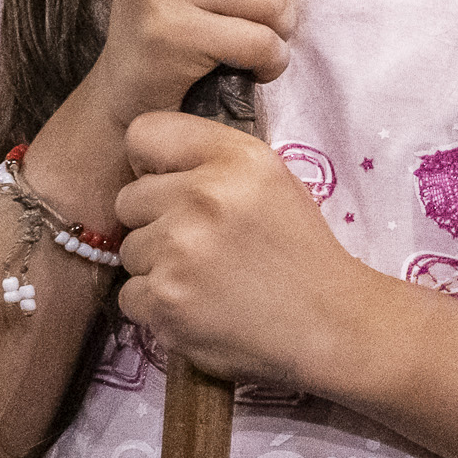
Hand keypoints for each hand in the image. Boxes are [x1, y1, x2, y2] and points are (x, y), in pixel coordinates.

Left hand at [114, 108, 370, 388]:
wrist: (330, 324)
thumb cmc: (299, 252)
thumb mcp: (272, 181)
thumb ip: (213, 161)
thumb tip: (147, 167)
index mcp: (236, 159)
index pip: (144, 134)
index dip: (150, 164)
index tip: (170, 186)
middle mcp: (204, 196)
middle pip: (128, 199)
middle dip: (155, 222)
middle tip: (200, 244)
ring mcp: (180, 250)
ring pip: (129, 250)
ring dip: (157, 267)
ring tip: (206, 280)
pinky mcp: (165, 300)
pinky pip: (130, 295)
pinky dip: (157, 307)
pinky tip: (198, 308)